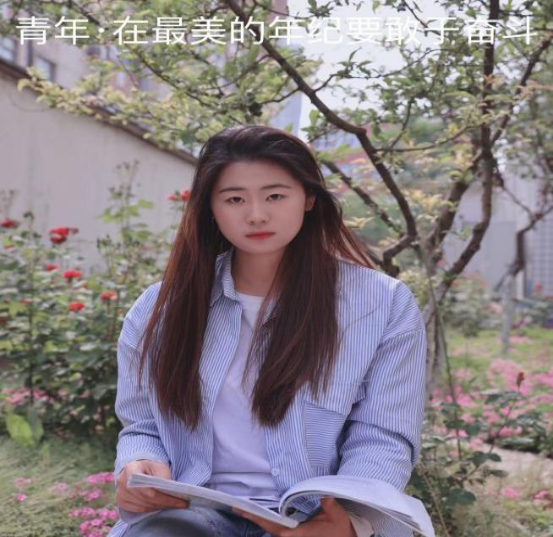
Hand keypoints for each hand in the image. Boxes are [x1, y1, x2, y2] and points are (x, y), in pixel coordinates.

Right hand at [115, 459, 189, 513]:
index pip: (148, 488)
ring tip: (173, 505)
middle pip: (146, 498)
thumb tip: (170, 491)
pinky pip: (138, 510)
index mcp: (131, 469)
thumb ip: (163, 476)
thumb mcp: (158, 465)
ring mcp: (120, 493)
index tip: (180, 499)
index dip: (164, 496)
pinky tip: (161, 506)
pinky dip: (151, 509)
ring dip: (159, 507)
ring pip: (143, 506)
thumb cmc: (149, 466)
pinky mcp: (121, 501)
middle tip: (181, 503)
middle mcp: (122, 482)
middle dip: (165, 502)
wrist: (137, 467)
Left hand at [231, 497, 356, 536]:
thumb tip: (323, 495)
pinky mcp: (295, 536)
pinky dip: (269, 522)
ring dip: (260, 519)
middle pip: (268, 527)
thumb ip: (327, 503)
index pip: (272, 524)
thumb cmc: (339, 529)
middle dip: (253, 517)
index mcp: (296, 534)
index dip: (257, 517)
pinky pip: (278, 530)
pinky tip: (262, 515)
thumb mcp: (335, 514)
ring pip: (272, 529)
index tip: (243, 510)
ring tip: (245, 508)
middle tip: (237, 506)